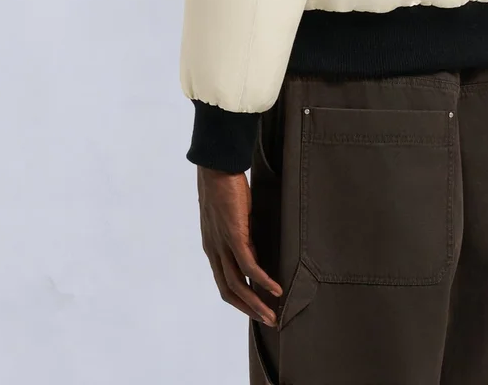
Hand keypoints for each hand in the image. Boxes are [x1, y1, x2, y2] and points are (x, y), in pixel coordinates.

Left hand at [197, 165, 282, 324]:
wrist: (215, 167)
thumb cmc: (224, 187)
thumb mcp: (231, 217)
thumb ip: (240, 235)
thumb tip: (256, 247)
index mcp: (212, 248)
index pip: (224, 284)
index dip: (240, 300)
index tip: (257, 309)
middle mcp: (214, 251)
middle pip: (229, 291)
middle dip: (249, 309)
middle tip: (269, 320)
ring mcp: (222, 244)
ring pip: (238, 284)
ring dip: (256, 303)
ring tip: (273, 314)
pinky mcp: (234, 235)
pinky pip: (249, 265)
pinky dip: (262, 280)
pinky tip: (275, 288)